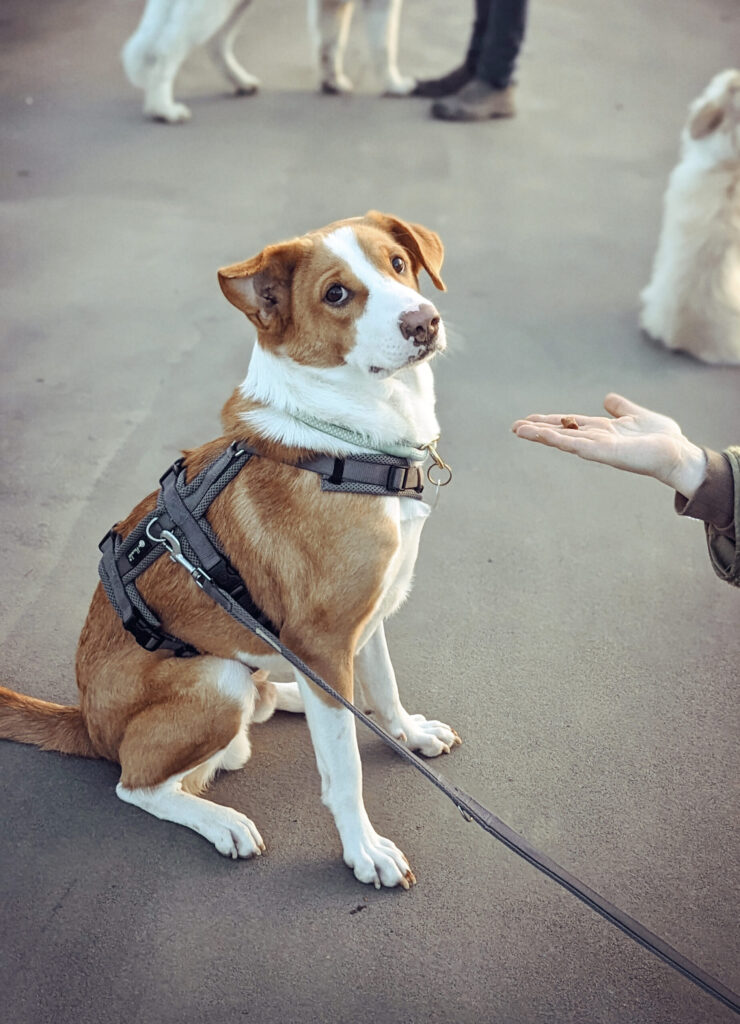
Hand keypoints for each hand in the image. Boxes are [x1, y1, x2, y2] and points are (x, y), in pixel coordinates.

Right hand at [511, 393, 706, 497]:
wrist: (679, 453)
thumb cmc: (663, 438)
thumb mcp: (638, 415)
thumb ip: (622, 408)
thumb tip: (608, 398)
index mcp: (602, 430)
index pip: (569, 424)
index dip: (549, 421)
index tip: (529, 419)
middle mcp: (597, 440)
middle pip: (561, 433)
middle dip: (538, 430)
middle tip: (514, 427)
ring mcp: (599, 448)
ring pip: (564, 440)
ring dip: (541, 435)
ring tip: (519, 430)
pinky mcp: (605, 454)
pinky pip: (578, 446)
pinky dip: (560, 441)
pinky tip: (544, 436)